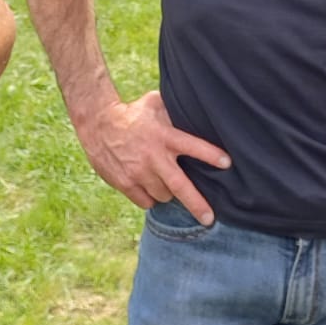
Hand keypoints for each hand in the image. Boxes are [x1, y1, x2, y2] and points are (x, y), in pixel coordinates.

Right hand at [80, 91, 231, 224]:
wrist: (97, 123)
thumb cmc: (132, 113)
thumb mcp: (155, 104)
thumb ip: (174, 111)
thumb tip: (196, 108)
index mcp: (164, 136)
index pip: (192, 146)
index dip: (211, 155)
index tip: (228, 163)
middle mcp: (153, 157)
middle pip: (180, 186)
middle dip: (197, 204)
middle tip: (210, 219)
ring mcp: (139, 173)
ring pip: (164, 195)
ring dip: (168, 192)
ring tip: (165, 179)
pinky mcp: (125, 183)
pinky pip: (146, 201)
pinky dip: (151, 197)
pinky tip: (149, 185)